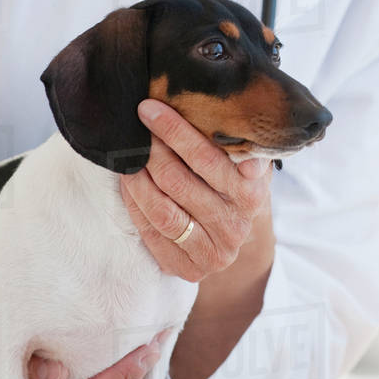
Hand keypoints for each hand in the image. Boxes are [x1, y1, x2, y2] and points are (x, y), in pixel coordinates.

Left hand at [119, 99, 273, 282]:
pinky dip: (134, 203)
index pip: (207, 158)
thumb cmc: (239, 181)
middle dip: (151, 149)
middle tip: (132, 126)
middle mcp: (234, 226)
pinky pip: (152, 232)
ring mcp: (212, 252)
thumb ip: (247, 146)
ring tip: (126, 153)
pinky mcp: (188, 268)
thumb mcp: (251, 159)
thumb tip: (241, 137)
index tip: (150, 109)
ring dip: (137, 177)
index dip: (175, 132)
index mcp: (252, 194)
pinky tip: (128, 181)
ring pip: (162, 210)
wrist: (239, 230)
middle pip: (178, 182)